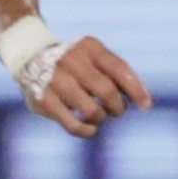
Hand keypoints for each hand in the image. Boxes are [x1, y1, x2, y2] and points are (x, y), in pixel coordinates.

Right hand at [19, 36, 151, 137]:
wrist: (31, 58)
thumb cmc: (75, 63)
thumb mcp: (94, 57)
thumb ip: (117, 73)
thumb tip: (144, 102)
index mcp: (89, 47)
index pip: (120, 69)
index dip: (137, 90)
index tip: (146, 106)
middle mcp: (72, 61)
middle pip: (108, 92)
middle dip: (118, 107)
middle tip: (116, 110)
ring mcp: (56, 81)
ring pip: (92, 111)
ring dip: (102, 118)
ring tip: (99, 115)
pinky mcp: (45, 101)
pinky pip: (74, 125)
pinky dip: (88, 131)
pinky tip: (91, 128)